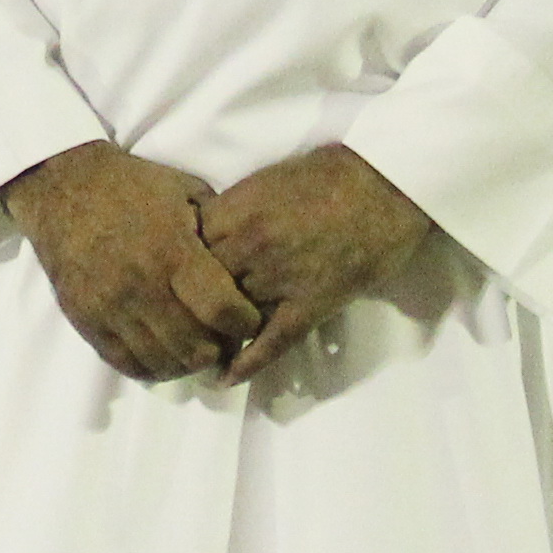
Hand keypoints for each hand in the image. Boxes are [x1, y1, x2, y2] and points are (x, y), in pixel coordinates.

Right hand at [1, 141, 260, 382]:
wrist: (63, 187)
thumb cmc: (132, 186)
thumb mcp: (185, 190)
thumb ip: (218, 228)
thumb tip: (247, 264)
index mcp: (172, 250)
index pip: (221, 310)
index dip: (244, 323)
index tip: (248, 319)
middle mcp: (141, 284)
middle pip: (195, 346)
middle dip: (219, 348)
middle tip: (223, 339)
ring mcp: (109, 306)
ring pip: (162, 362)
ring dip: (187, 362)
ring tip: (195, 349)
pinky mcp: (85, 319)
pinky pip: (125, 363)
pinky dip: (151, 368)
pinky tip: (164, 356)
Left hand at [196, 146, 435, 381]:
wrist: (384, 186)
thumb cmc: (328, 174)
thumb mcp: (265, 180)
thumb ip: (232, 209)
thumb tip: (204, 229)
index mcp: (236, 210)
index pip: (182, 248)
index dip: (173, 264)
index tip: (168, 276)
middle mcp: (249, 247)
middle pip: (197, 286)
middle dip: (185, 303)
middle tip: (174, 319)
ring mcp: (278, 279)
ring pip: (228, 318)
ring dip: (212, 333)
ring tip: (194, 349)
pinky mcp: (309, 306)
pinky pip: (269, 344)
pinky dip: (245, 365)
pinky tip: (224, 378)